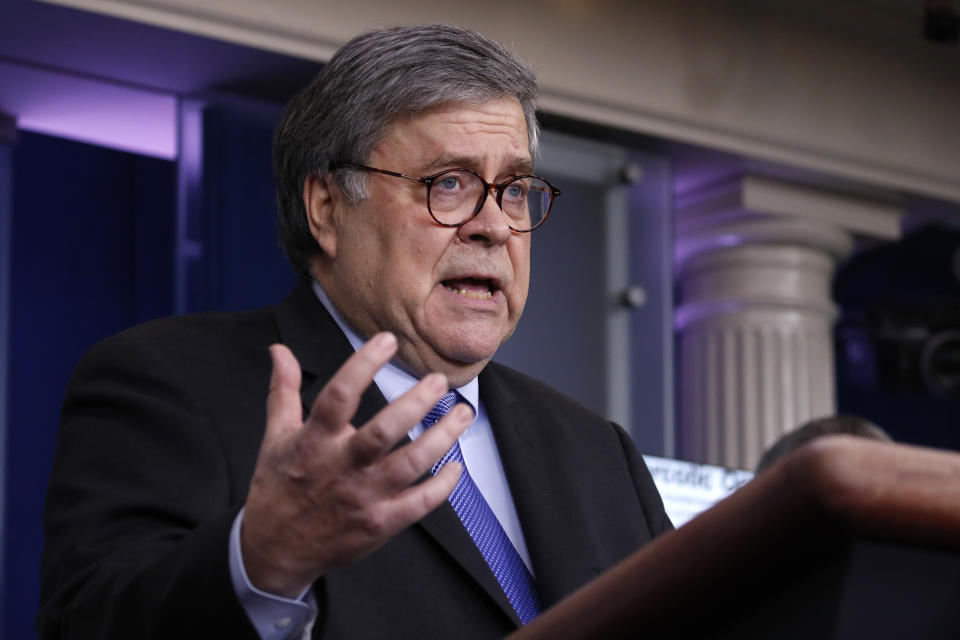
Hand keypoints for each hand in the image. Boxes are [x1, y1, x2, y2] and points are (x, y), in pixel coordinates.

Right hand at [240, 332, 467, 597]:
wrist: (274, 551)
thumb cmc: (278, 487)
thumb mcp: (275, 436)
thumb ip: (283, 390)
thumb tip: (279, 350)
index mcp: (314, 441)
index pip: (338, 396)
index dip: (364, 364)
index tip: (388, 341)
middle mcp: (341, 467)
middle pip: (383, 432)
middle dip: (415, 405)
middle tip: (439, 381)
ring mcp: (363, 497)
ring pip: (410, 465)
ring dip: (441, 438)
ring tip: (462, 414)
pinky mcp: (379, 524)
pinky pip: (419, 503)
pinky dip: (442, 486)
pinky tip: (456, 465)